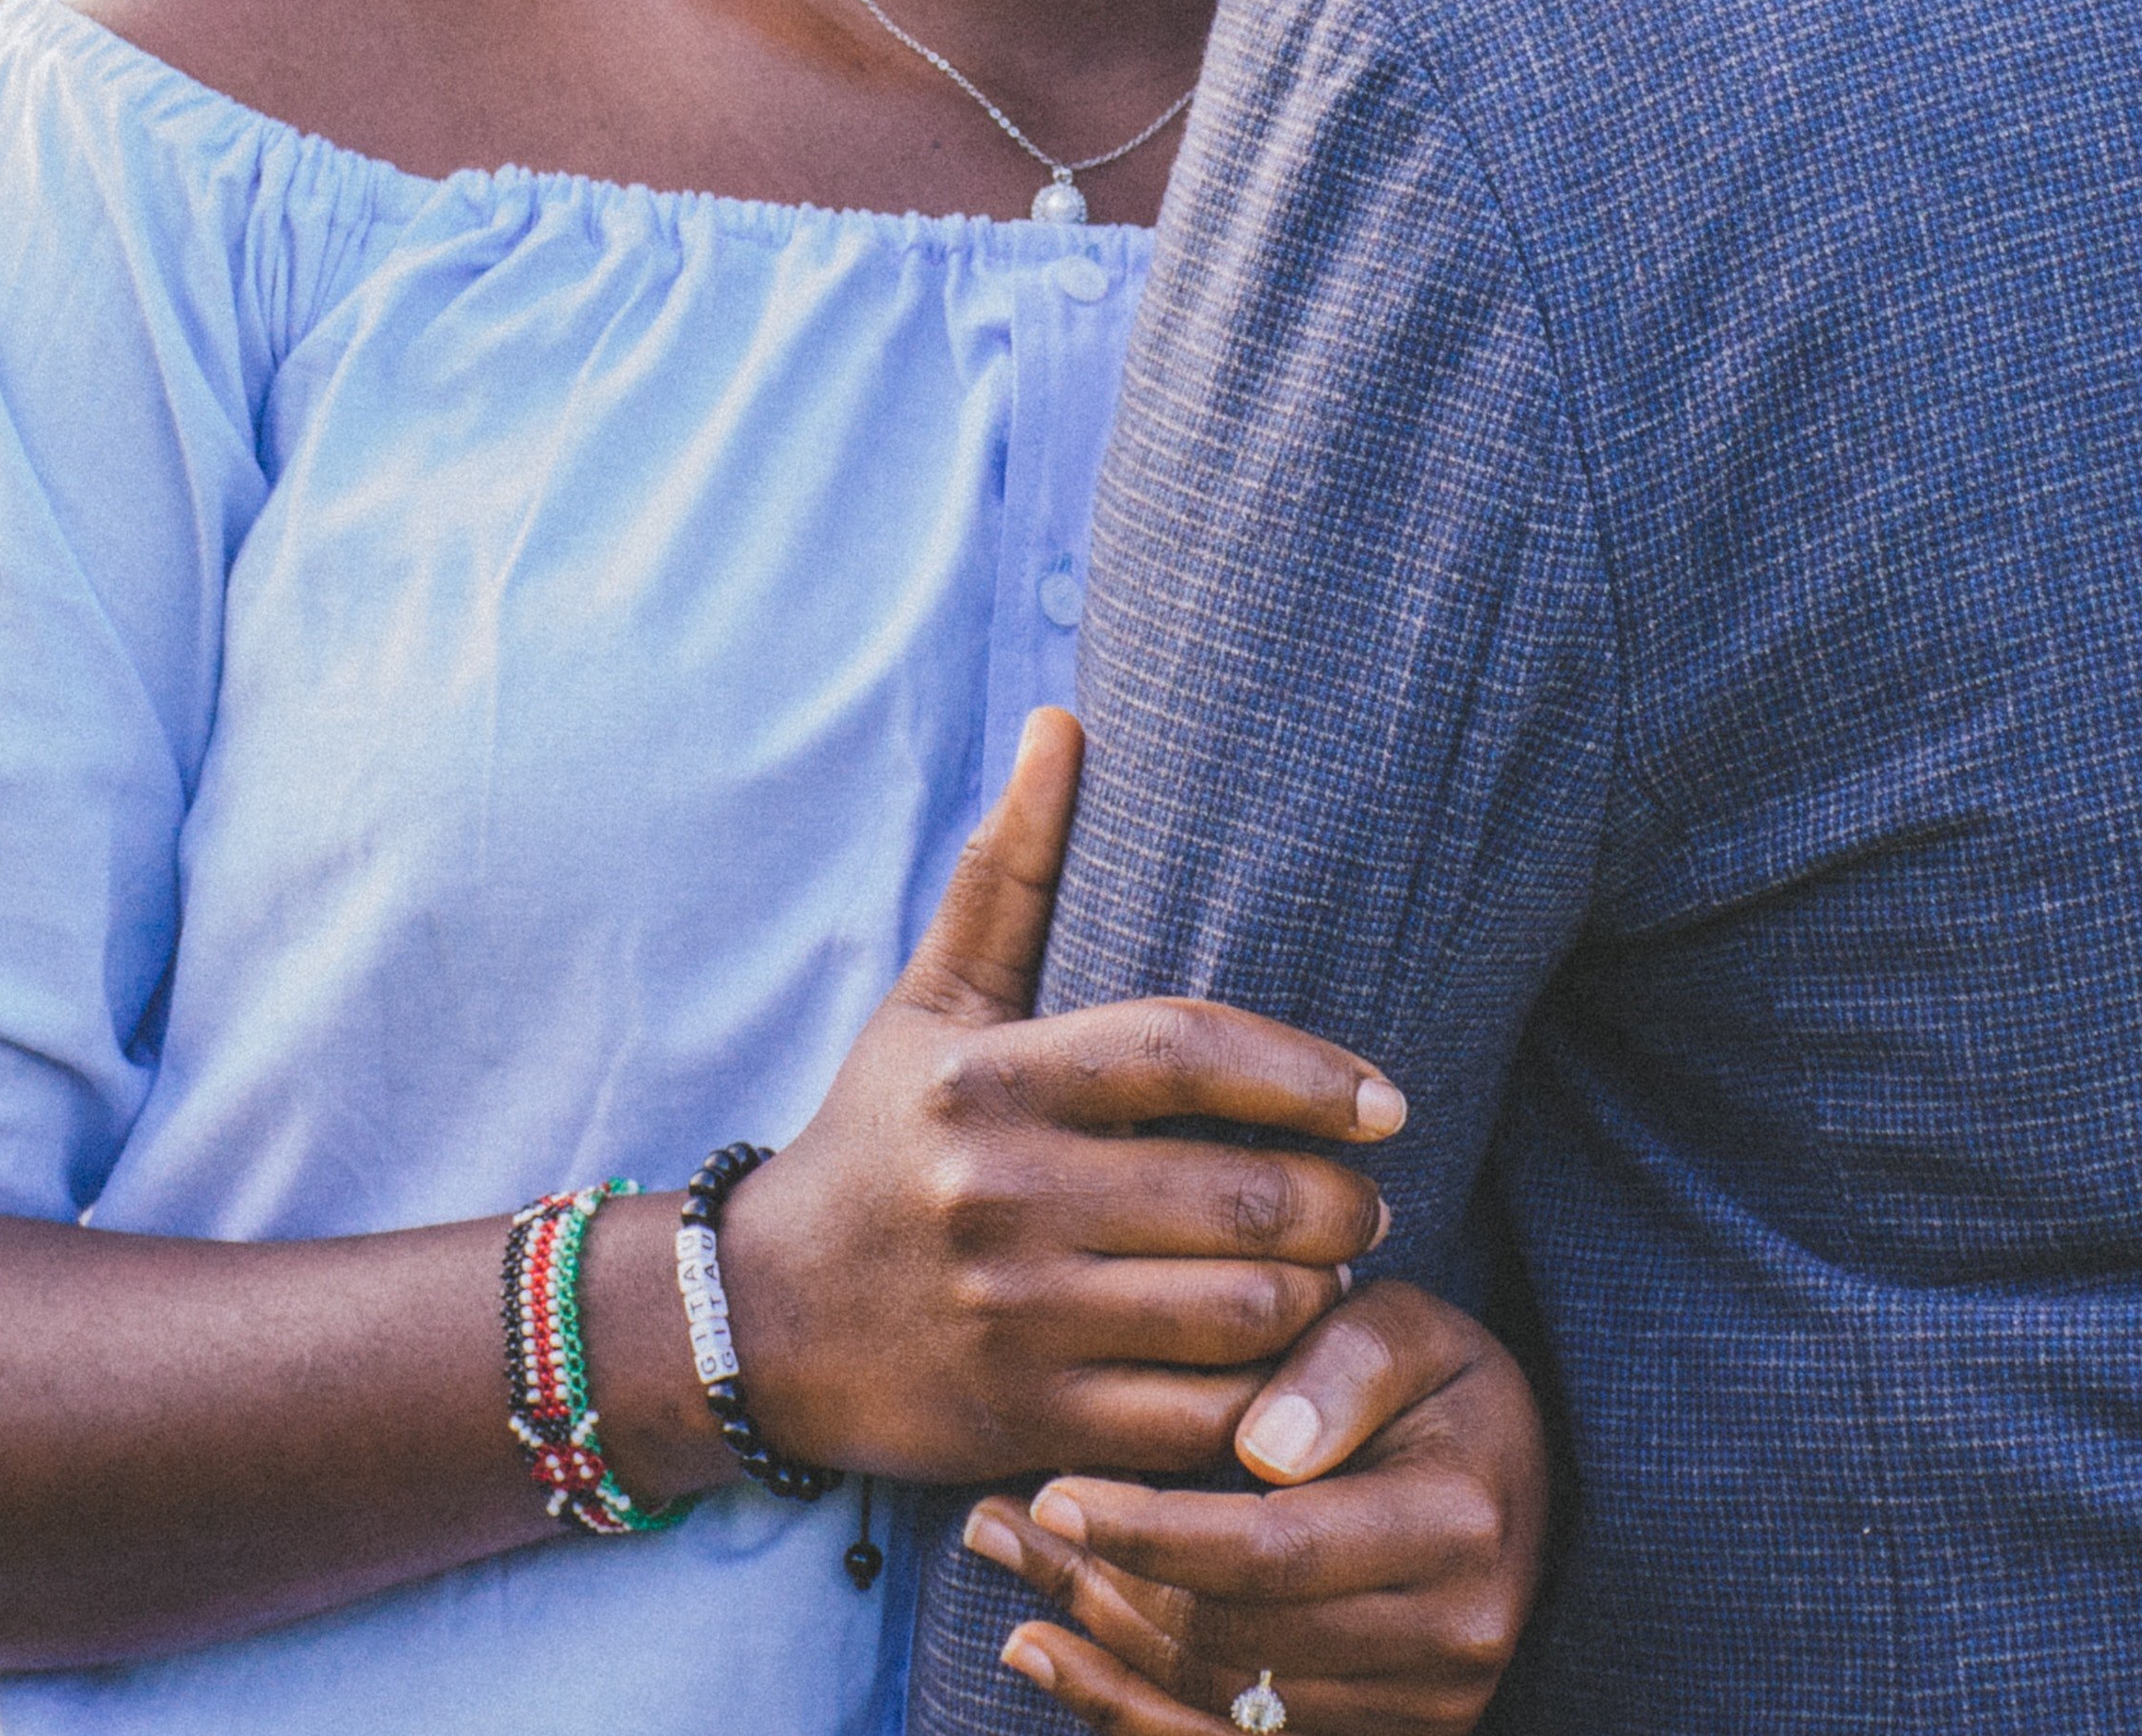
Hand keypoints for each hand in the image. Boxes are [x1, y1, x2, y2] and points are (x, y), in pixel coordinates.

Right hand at [686, 711, 1410, 1490]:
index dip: (1307, 1073)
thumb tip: (1063, 721)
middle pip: (1239, 1197)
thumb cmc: (875, 1140)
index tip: (1385, 1101)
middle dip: (1341, 1204)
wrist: (755, 1319)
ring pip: (1237, 1314)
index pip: (1185, 1051)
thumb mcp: (932, 1001)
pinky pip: (1197, 1420)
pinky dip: (1265, 1399)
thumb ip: (1012, 870)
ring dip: (1316, 1299)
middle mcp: (1003, 1193)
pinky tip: (1281, 1369)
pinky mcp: (1029, 1420)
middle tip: (1367, 1201)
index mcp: (991, 1078)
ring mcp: (1017, 1315)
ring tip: (1331, 1276)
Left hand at [968, 1279, 1547, 1735]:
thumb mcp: (1414, 1331)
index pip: (1274, 1550)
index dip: (1153, 1530)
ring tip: (1007, 1557)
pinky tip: (1046, 1655)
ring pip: (1219, 1695)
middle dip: (1103, 1579)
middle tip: (1002, 1518)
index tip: (1054, 1492)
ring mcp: (1422, 1710)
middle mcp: (1453, 1640)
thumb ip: (1344, 1363)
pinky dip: (1125, 1711)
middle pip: (1234, 1634)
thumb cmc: (1442, 1388)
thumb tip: (1261, 1449)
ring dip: (1098, 1637)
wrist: (1510, 1483)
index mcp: (1460, 1528)